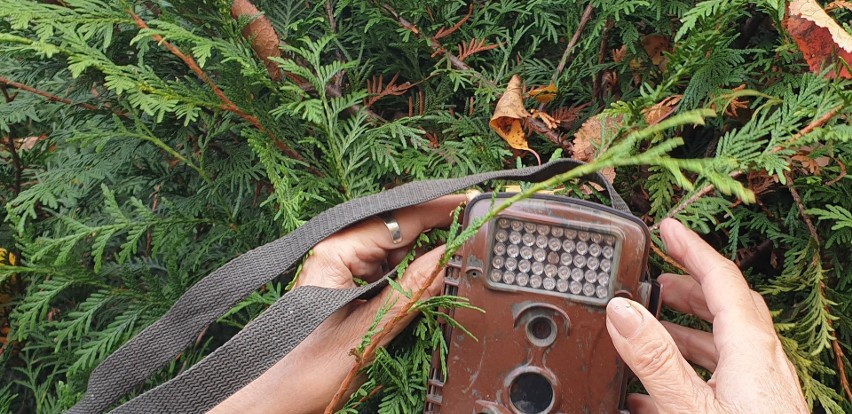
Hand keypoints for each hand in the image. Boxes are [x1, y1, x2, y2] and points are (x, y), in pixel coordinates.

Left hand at [210, 195, 466, 413]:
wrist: (275, 399)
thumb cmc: (308, 369)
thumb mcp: (371, 329)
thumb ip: (413, 290)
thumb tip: (450, 256)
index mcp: (337, 252)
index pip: (398, 217)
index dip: (439, 207)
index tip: (475, 200)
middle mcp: (339, 252)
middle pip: (400, 227)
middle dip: (439, 226)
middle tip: (479, 225)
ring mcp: (344, 268)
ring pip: (398, 248)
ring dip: (429, 249)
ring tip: (465, 247)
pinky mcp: (349, 286)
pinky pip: (390, 268)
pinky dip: (415, 270)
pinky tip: (438, 272)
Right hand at [605, 218, 808, 412]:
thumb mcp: (690, 403)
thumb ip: (655, 357)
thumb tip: (623, 311)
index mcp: (751, 345)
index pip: (721, 276)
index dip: (691, 247)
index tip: (667, 227)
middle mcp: (763, 359)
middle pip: (725, 304)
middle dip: (687, 286)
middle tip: (654, 280)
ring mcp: (762, 384)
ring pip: (723, 341)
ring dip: (684, 329)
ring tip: (650, 329)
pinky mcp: (757, 406)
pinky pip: (721, 374)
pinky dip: (687, 367)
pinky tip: (653, 388)